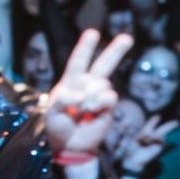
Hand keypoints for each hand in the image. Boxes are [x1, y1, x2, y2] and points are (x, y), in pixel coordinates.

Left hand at [32, 26, 132, 165]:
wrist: (69, 146)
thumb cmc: (58, 126)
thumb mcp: (51, 112)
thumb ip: (62, 100)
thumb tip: (81, 95)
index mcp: (71, 82)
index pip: (79, 61)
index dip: (86, 47)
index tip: (93, 33)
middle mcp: (87, 85)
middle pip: (103, 64)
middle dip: (116, 51)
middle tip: (128, 39)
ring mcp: (99, 95)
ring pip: (103, 82)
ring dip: (91, 95)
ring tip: (82, 109)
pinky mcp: (109, 107)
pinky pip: (109, 96)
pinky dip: (98, 102)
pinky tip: (91, 111)